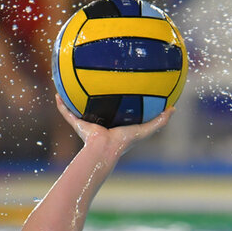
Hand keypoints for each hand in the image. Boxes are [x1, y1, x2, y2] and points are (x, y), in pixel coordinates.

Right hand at [55, 94, 172, 157]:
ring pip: (79, 109)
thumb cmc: (125, 141)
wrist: (105, 148)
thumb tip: (174, 109)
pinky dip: (61, 105)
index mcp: (115, 124)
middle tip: (96, 82)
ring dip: (75, 99)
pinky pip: (66, 113)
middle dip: (96, 97)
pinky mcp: (77, 124)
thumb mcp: (146, 129)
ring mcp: (87, 124)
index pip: (117, 110)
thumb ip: (160, 121)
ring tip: (72, 83)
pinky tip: (57, 92)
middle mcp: (100, 123)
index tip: (120, 88)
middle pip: (98, 107)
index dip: (118, 100)